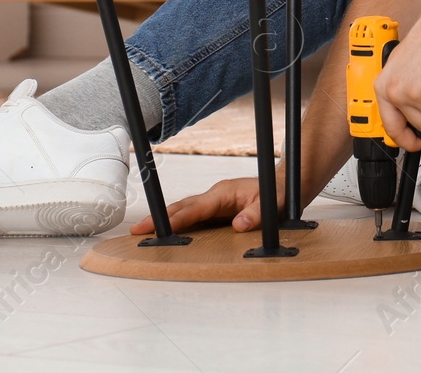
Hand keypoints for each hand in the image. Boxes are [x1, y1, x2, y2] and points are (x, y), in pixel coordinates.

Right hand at [129, 175, 277, 234]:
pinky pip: (192, 216)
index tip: (161, 228)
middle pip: (183, 207)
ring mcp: (214, 203)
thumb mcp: (273, 204)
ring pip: (184, 210)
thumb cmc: (277, 194)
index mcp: (225, 193)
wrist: (283, 187)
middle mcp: (215, 196)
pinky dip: (177, 223)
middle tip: (138, 230)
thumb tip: (239, 224)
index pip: (197, 207)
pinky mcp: (215, 211)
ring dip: (165, 220)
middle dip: (160, 218)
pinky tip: (167, 233)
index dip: (179, 218)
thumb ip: (257, 214)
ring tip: (143, 232)